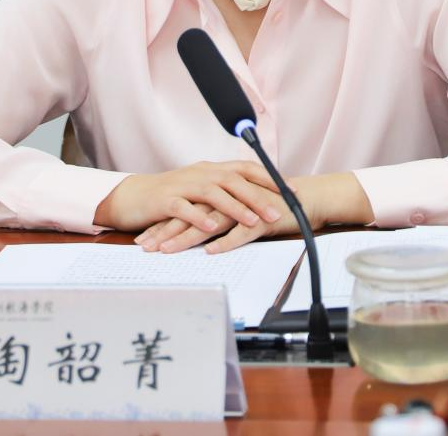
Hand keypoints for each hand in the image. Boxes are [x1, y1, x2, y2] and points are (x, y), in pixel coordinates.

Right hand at [92, 160, 283, 234]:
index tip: (290, 190)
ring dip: (234, 207)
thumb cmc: (171, 196)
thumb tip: (257, 199)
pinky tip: (211, 227)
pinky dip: (199, 216)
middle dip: (257, 196)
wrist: (133, 197)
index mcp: (211, 170)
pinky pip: (184, 208)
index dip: (269, 178)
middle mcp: (200, 173)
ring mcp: (182, 186)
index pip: (245, 168)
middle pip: (233, 180)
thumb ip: (225, 191)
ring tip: (252, 221)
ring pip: (212, 193)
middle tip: (277, 211)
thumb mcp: (201, 189)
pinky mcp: (165, 201)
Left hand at [135, 172, 375, 253]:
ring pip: (209, 222)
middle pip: (189, 215)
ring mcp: (243, 207)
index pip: (184, 210)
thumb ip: (217, 217)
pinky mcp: (260, 218)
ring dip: (187, 237)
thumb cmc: (269, 206)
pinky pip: (240, 232)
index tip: (142, 239)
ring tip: (168, 251)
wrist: (304, 199)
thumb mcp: (237, 211)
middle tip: (144, 247)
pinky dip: (225, 241)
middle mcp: (226, 198)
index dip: (163, 224)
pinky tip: (210, 252)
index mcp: (218, 195)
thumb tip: (195, 235)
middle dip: (165, 231)